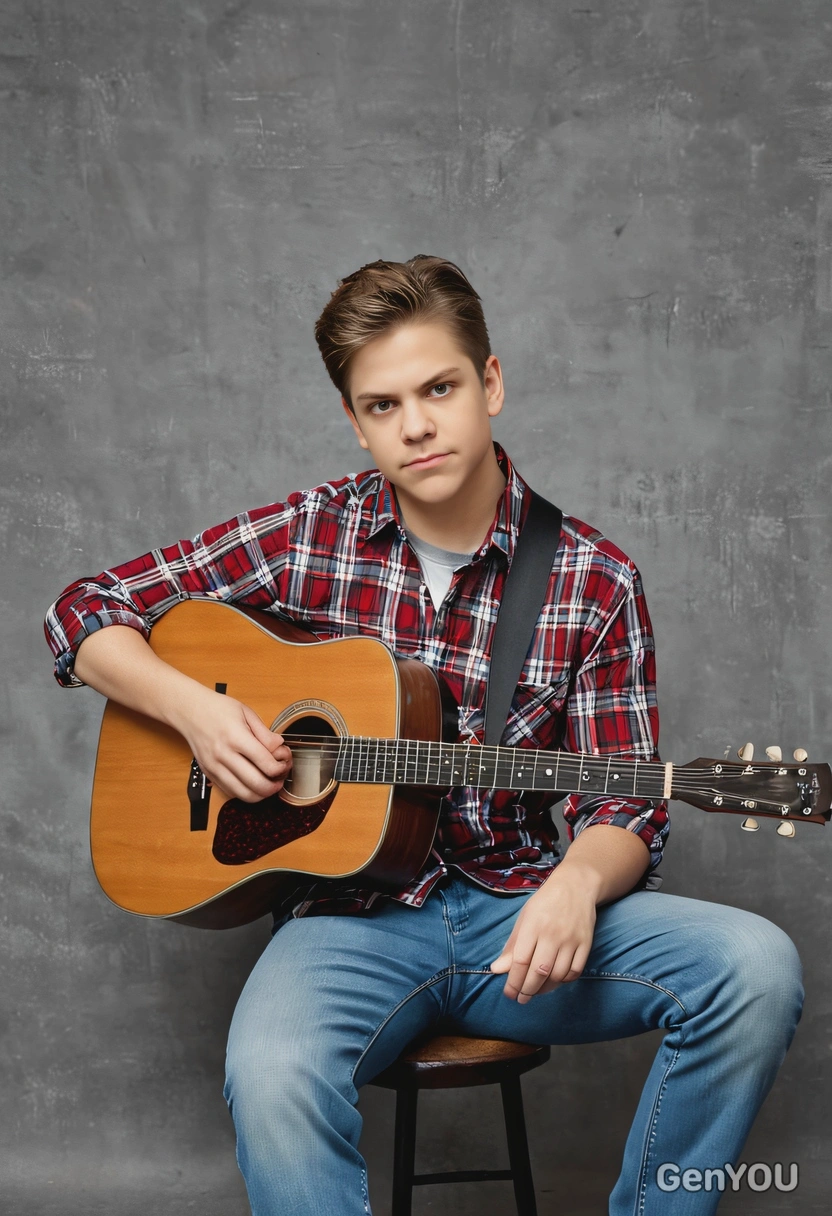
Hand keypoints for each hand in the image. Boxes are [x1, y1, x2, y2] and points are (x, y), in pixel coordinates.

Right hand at [171, 686, 292, 802]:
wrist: (189, 711)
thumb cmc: (217, 708)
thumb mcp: (246, 713)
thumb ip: (265, 733)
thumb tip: (279, 748)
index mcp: (236, 737)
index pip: (265, 763)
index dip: (281, 767)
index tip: (285, 762)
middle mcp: (224, 755)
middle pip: (256, 784)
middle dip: (275, 785)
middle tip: (281, 778)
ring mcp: (214, 767)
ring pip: (243, 794)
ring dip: (262, 794)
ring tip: (270, 784)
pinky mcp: (209, 774)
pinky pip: (231, 792)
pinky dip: (246, 793)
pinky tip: (253, 784)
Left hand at [490, 868, 596, 1003]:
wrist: (576, 886)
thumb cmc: (545, 903)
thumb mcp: (524, 919)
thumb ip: (512, 945)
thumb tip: (497, 970)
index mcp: (533, 926)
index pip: (521, 961)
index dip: (513, 981)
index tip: (509, 993)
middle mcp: (552, 934)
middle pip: (539, 972)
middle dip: (527, 990)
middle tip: (521, 999)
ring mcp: (571, 940)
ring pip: (558, 975)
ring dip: (545, 988)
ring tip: (536, 991)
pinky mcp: (586, 944)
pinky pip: (575, 971)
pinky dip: (564, 981)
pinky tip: (555, 980)